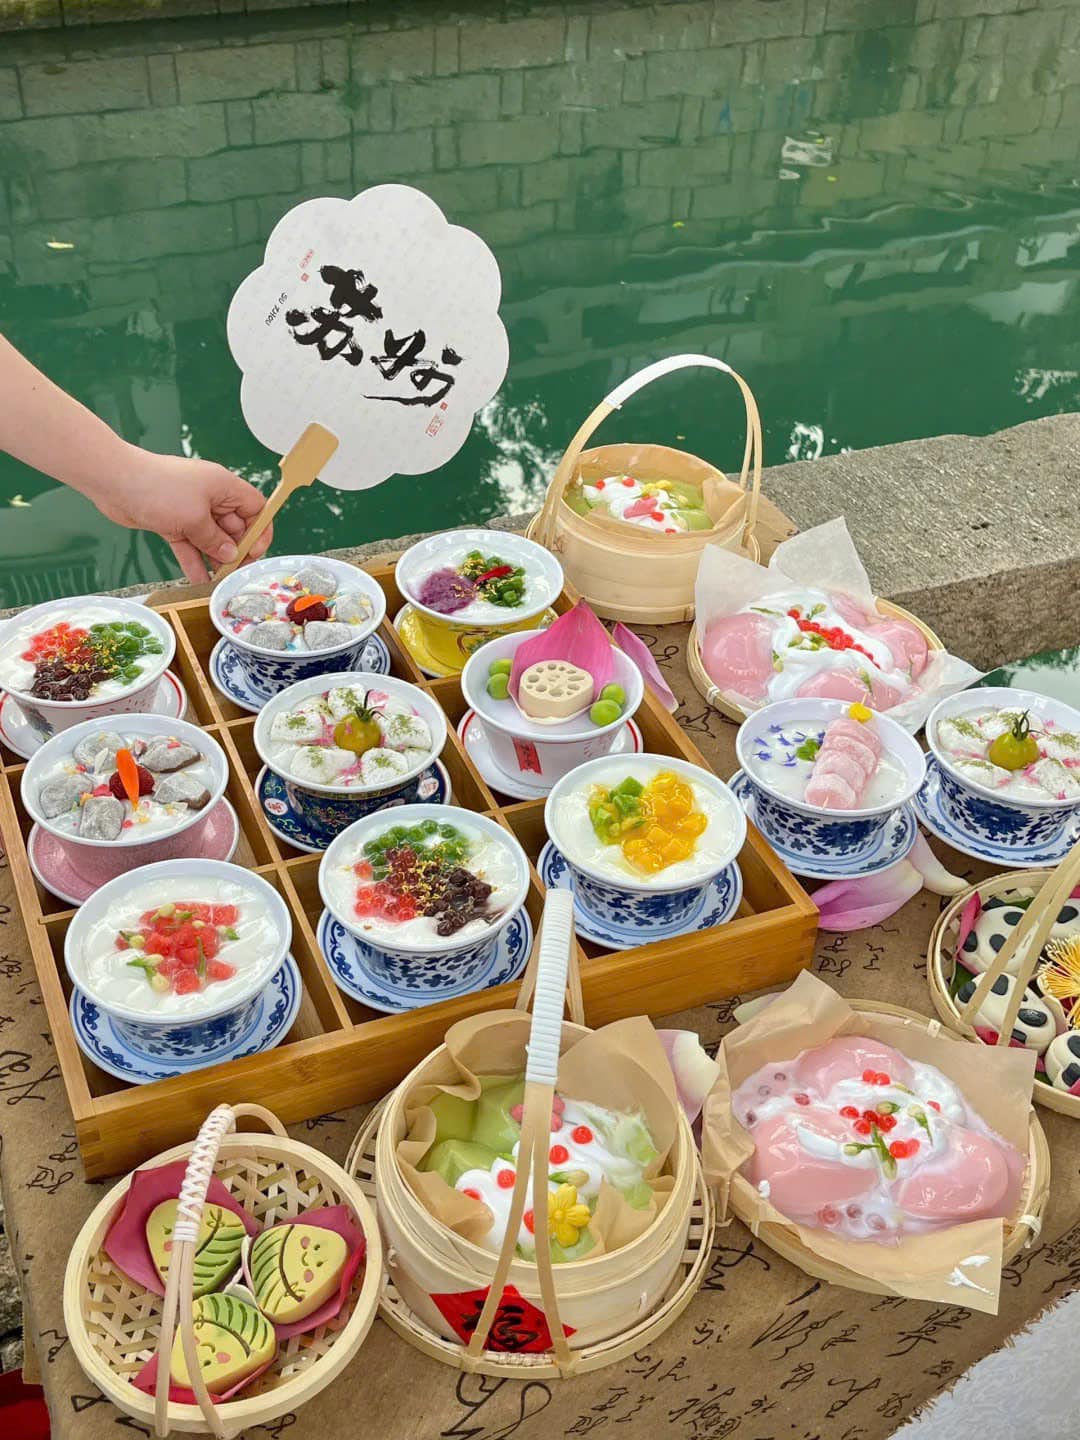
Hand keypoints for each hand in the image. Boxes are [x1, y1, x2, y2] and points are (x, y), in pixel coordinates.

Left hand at [92, 446, 272, 583]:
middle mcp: (210, 497)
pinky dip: (194, 560)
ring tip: (219, 581)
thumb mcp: (195, 518)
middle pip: (234, 526)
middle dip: (236, 549)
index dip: (260, 530)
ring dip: (215, 559)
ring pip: (211, 538)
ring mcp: (190, 509)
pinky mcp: (172, 521)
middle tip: (234, 572)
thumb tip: (230, 554)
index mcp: (223, 486)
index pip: (255, 507)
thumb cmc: (158, 488)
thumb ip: (215, 540)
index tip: (254, 551)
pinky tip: (199, 579)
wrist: (115, 482)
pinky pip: (190, 544)